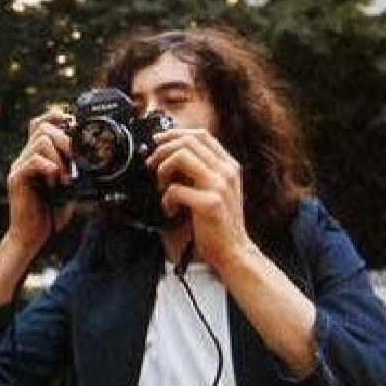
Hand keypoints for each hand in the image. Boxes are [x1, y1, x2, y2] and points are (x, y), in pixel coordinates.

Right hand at [6, 109, 76, 256]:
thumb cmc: (50, 214)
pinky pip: (33, 160)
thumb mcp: (69, 188)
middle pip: (40, 126)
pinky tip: (56, 181)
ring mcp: (19, 167)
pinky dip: (49, 167)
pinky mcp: (16, 179)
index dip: (56, 116)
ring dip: (59, 156)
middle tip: (76, 157)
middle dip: (64, 138)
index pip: (40, 123)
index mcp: (37, 156)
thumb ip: (74, 171)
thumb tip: (92, 158)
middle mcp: (25, 157)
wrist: (33, 237)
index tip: (74, 124)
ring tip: (66, 176)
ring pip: (40, 141)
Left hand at [146, 128, 255, 272]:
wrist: (233, 251)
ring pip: (180, 157)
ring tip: (161, 187)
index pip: (201, 135)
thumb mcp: (216, 189)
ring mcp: (220, 186)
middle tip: (152, 165)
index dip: (175, 134)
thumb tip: (170, 154)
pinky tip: (170, 210)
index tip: (158, 142)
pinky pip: (175, 189)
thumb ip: (201, 171)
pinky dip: (166, 199)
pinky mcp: (210, 203)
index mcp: (229, 166)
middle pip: (188, 141)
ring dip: (162, 170)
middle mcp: (227, 171)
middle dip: (162, 150)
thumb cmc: (219, 222)